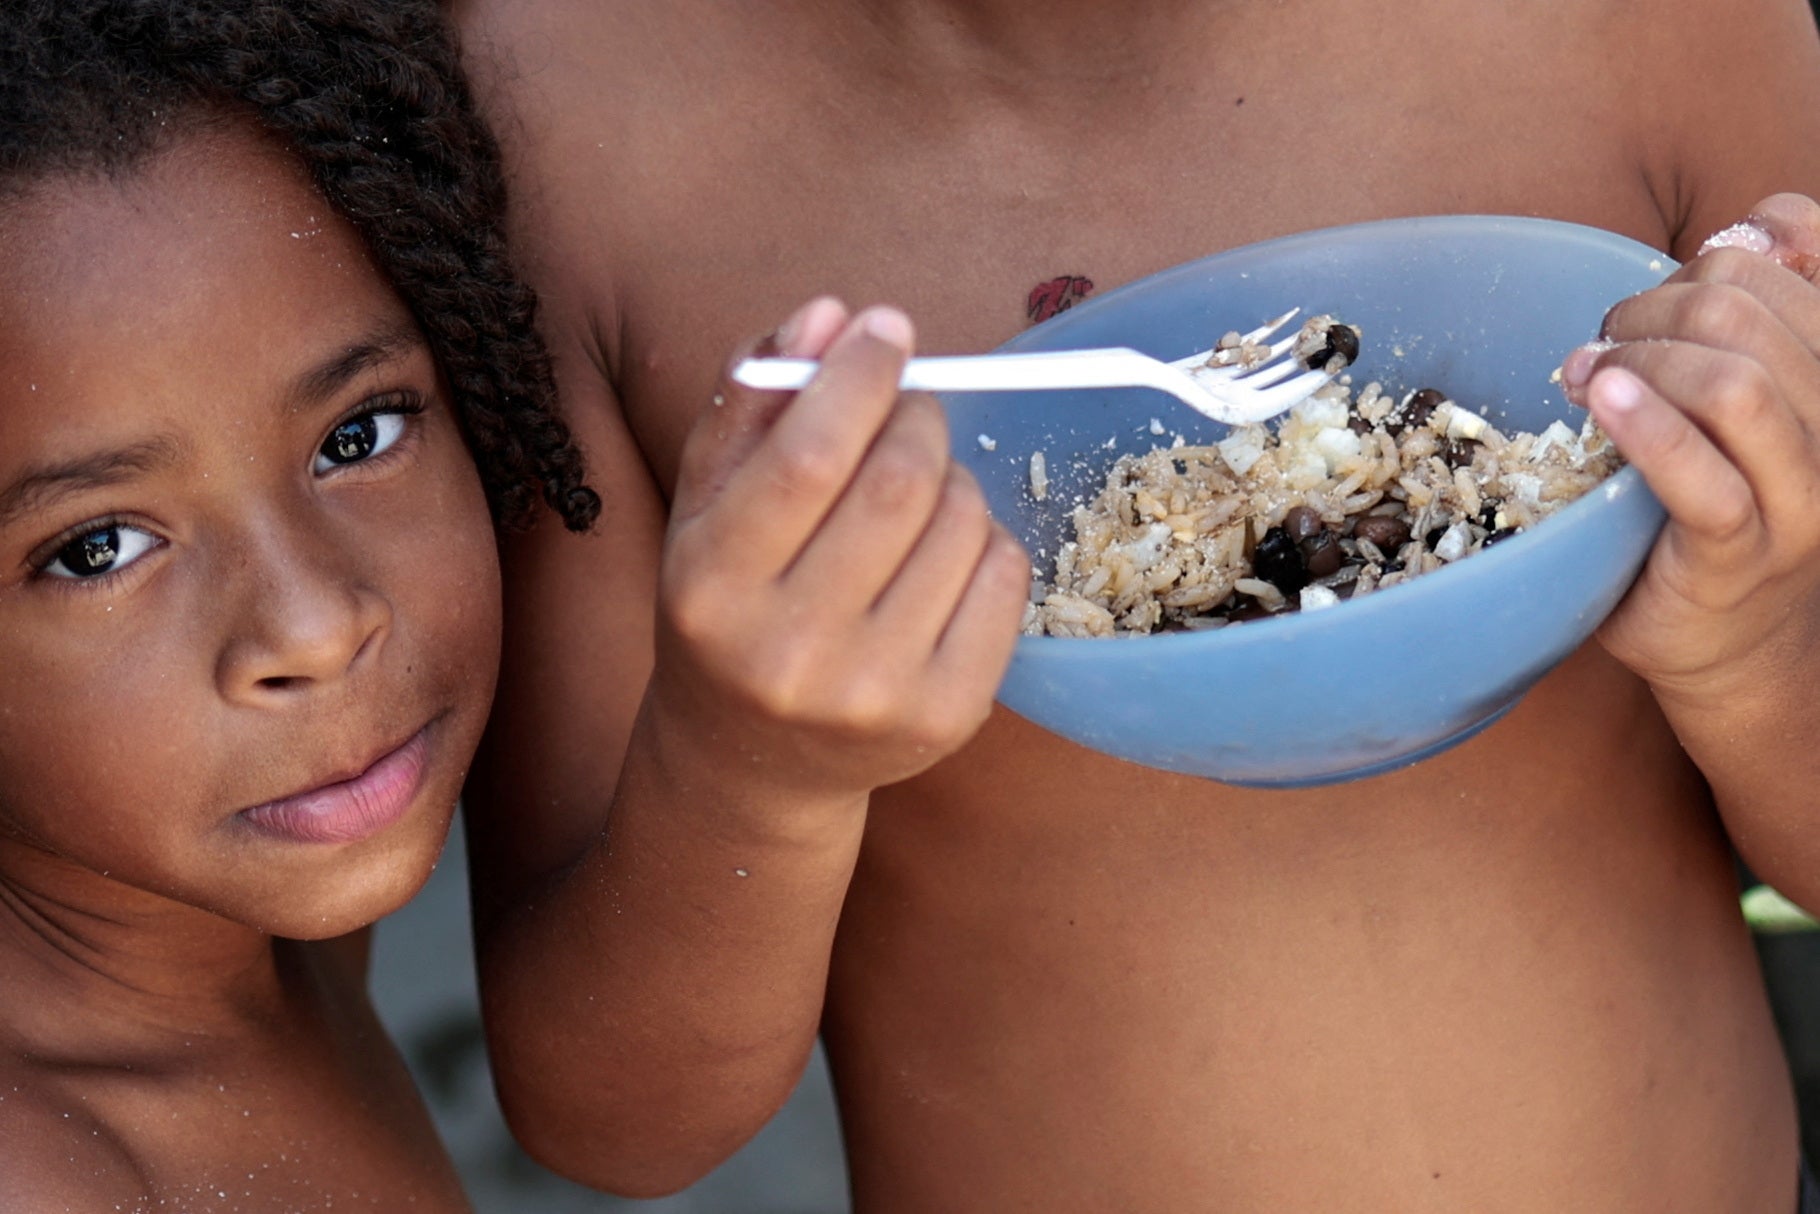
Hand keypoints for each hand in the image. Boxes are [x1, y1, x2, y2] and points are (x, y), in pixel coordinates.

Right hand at [647, 298, 1030, 802]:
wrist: (752, 761)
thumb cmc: (730, 610)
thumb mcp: (705, 508)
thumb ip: (750, 402)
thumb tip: (827, 315)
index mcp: (711, 588)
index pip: (807, 457)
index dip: (859, 375)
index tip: (885, 327)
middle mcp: (790, 651)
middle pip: (897, 482)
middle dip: (916, 417)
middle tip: (908, 409)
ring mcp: (875, 692)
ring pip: (962, 520)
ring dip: (951, 476)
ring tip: (913, 497)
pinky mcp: (947, 714)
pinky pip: (1005, 575)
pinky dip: (985, 536)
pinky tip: (940, 554)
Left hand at [1560, 194, 1819, 702]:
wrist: (1725, 642)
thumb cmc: (1716, 507)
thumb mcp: (1745, 400)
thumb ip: (1754, 317)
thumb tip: (1761, 223)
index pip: (1795, 263)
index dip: (1708, 259)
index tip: (1652, 305)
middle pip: (1750, 313)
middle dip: (1654, 308)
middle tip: (1600, 343)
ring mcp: (1804, 493)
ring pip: (1738, 384)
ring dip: (1642, 360)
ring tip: (1586, 374)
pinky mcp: (1747, 550)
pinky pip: (1705, 476)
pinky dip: (1646, 427)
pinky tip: (1602, 401)